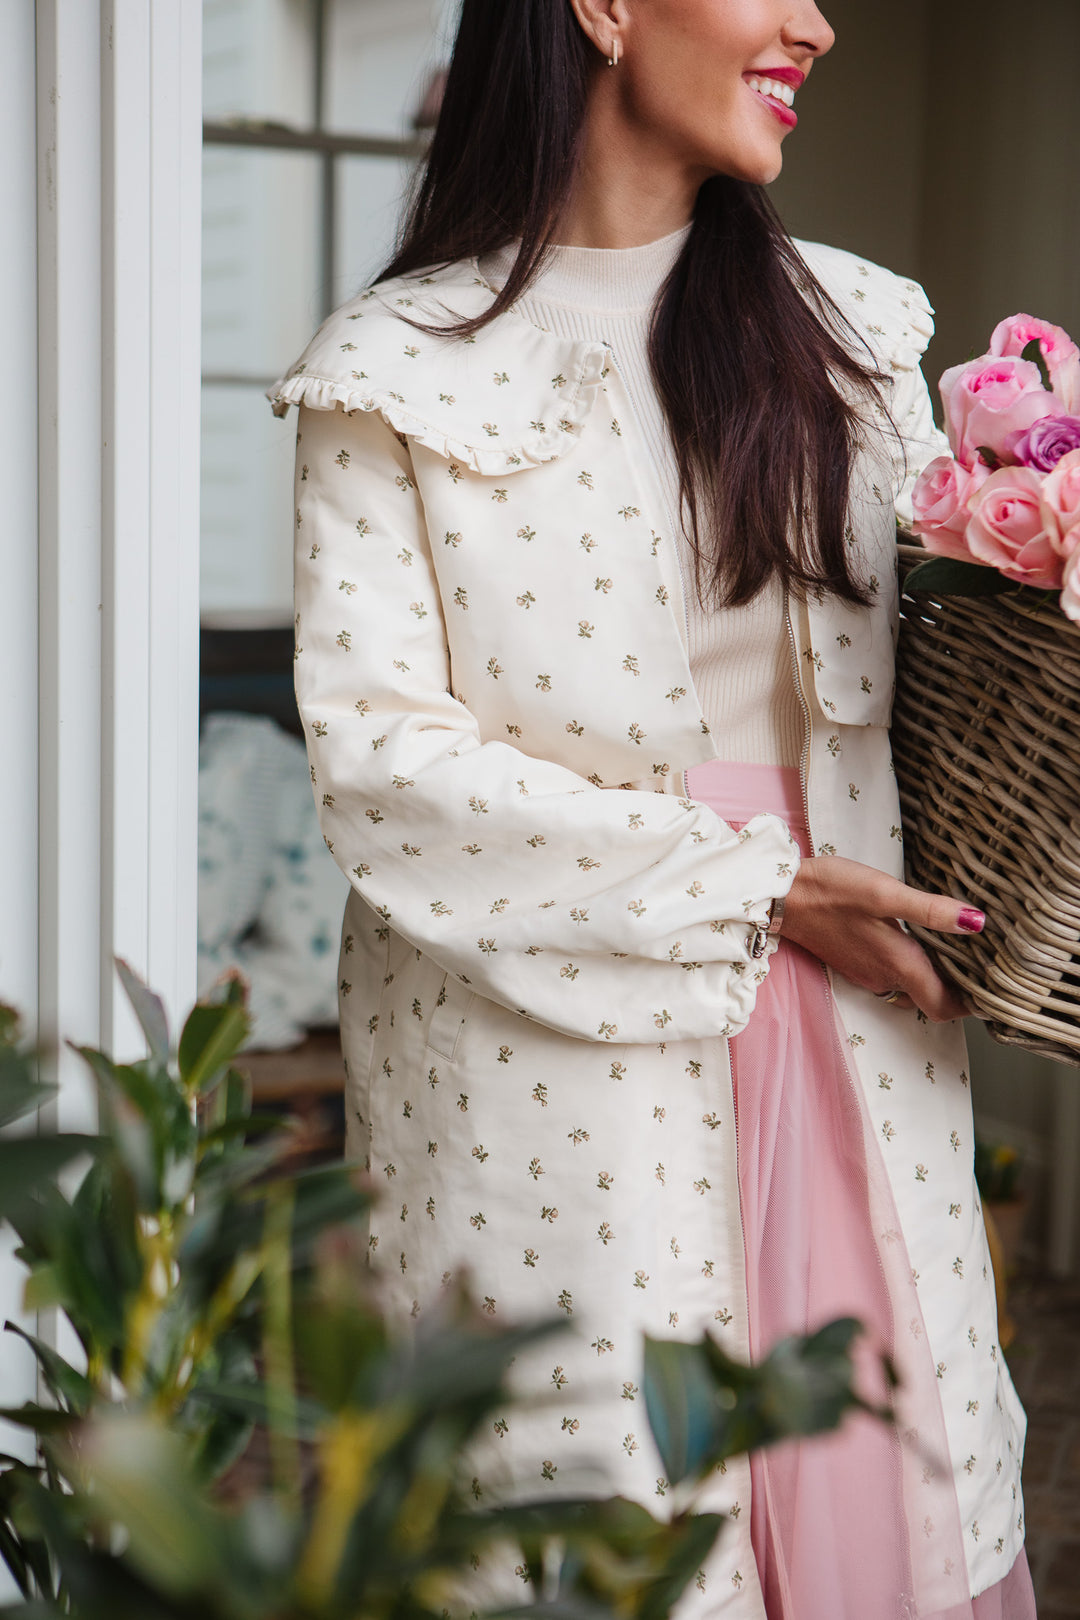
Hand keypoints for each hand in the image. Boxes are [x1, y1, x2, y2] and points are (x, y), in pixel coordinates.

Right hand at [780, 855, 982, 1021]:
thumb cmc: (831, 891)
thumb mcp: (884, 893)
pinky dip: (911, 962)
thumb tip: (977, 923)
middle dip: (957, 986)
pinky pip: (892, 971)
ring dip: (934, 972)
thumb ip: (930, 911)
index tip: (989, 987)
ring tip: (956, 944)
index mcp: (898, 965)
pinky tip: (916, 934)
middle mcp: (884, 977)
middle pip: (930, 997)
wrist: (780, 894)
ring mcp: (866, 971)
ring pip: (911, 984)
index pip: (943, 1008)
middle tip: (982, 960)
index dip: (970, 1005)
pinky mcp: (854, 960)